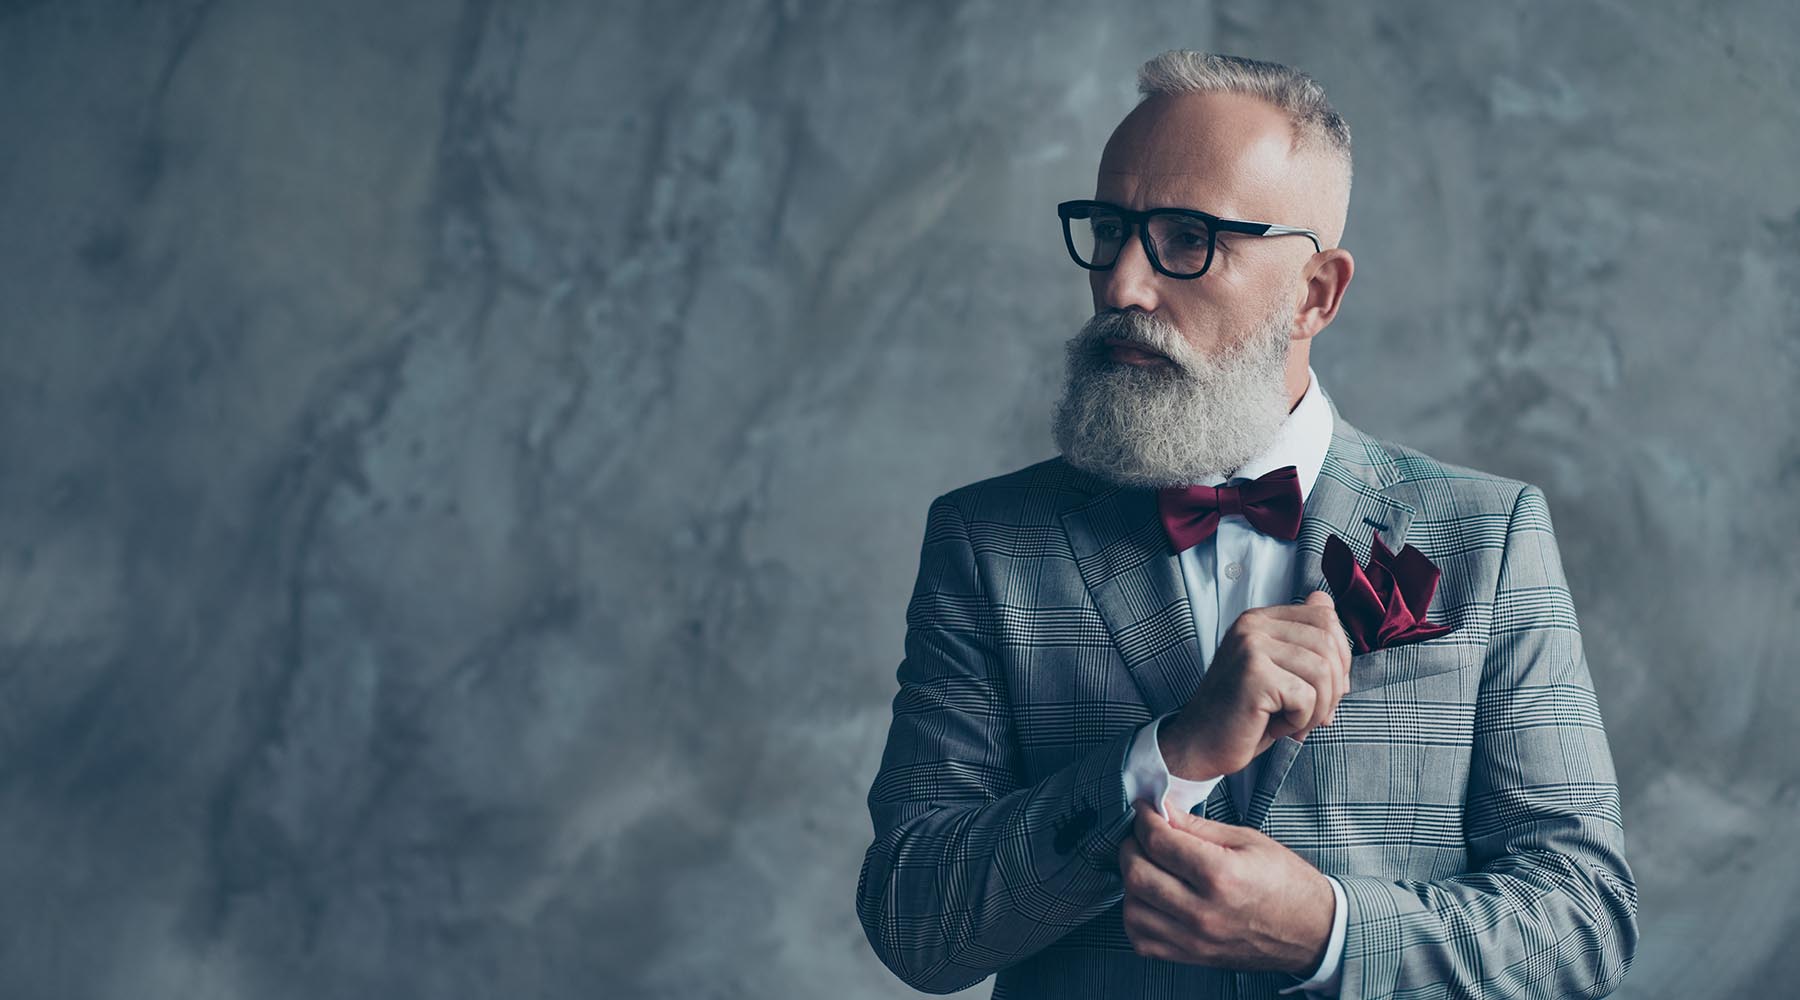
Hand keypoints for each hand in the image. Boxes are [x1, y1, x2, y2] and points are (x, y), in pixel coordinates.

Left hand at [1118, 800, 1334, 974]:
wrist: (1311, 931)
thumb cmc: (1284, 882)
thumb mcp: (1247, 840)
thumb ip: (1197, 826)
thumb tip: (1161, 809)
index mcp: (1221, 876)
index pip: (1158, 842)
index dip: (1144, 818)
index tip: (1145, 808)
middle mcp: (1203, 912)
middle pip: (1137, 875)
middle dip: (1131, 846)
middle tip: (1142, 834)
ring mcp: (1195, 939)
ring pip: (1133, 909)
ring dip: (1131, 882)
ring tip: (1149, 866)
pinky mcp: (1191, 957)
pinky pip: (1141, 940)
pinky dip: (1137, 916)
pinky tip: (1151, 898)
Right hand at [1159, 590, 1350, 780]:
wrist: (1201, 744)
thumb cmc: (1244, 713)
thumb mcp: (1278, 670)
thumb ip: (1302, 639)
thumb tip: (1327, 603)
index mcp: (1259, 619)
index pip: (1324, 616)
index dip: (1340, 656)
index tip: (1327, 688)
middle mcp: (1253, 625)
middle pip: (1328, 643)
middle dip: (1333, 687)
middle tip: (1315, 714)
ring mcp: (1251, 647)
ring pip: (1322, 671)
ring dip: (1318, 708)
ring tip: (1294, 722)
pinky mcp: (1254, 674)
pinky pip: (1306, 697)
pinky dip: (1300, 720)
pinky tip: (1277, 726)